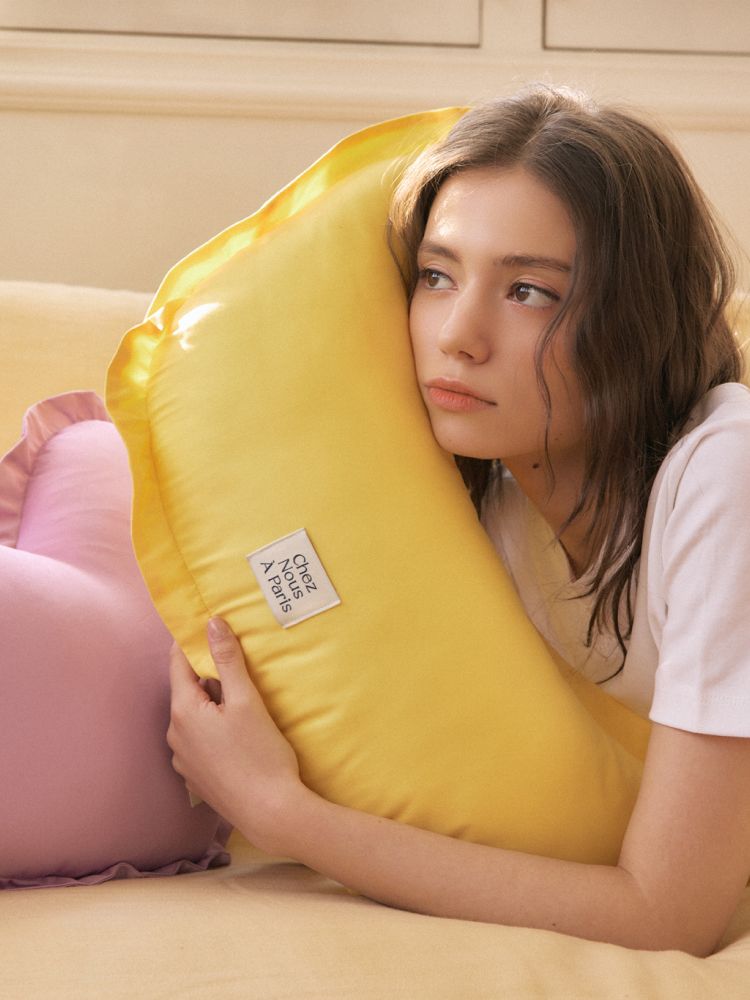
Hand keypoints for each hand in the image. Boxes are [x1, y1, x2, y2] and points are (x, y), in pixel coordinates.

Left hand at [167, 617, 304, 852]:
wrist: (270, 813)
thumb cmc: (260, 754)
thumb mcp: (247, 700)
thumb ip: (227, 660)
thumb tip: (212, 622)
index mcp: (183, 712)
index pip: (178, 663)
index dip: (190, 642)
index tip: (204, 625)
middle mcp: (174, 736)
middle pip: (187, 691)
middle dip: (207, 675)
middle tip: (234, 662)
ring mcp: (183, 761)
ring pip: (193, 718)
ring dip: (211, 704)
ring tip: (240, 699)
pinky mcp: (196, 779)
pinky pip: (199, 742)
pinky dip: (213, 731)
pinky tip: (238, 735)